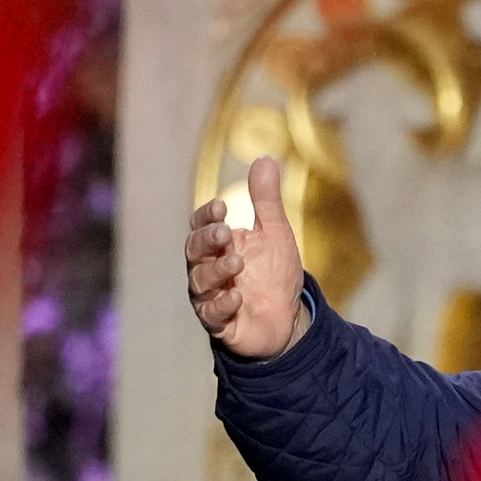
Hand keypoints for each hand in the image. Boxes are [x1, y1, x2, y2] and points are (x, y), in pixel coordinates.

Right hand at [186, 155, 304, 358]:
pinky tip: (237, 297)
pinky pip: (212, 314)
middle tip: (225, 232)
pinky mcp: (220, 323)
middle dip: (207, 240)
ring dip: (216, 270)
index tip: (222, 205)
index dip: (206, 215)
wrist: (287, 318)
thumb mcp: (274, 233)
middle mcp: (207, 268)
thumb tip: (265, 157)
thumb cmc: (274, 273)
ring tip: (237, 262)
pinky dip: (222, 304)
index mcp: (218, 244)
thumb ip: (266, 200)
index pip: (201, 225)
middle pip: (194, 250)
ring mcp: (210, 296)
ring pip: (200, 281)